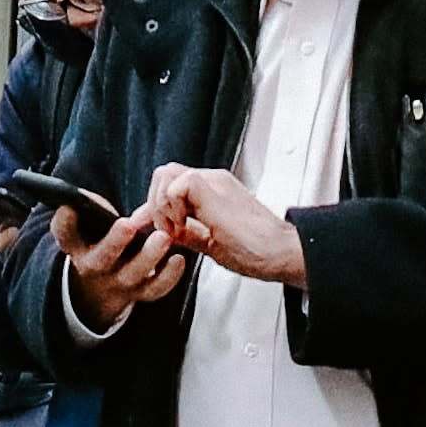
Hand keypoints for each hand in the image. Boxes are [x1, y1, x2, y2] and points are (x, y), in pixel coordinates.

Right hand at [65, 200, 192, 325]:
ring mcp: (118, 281)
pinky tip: (179, 259)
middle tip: (127, 224)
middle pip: (102, 258)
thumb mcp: (84, 224)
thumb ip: (86, 208)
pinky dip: (168, 277)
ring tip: (163, 238)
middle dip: (114, 241)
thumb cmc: (95, 239)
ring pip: (132, 274)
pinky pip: (155, 289)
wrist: (102, 282)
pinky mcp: (140, 291)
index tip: (70, 208)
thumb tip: (84, 197)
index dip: (65, 222)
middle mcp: (94, 266)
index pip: (64, 233)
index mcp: (76, 245)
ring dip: (148, 257)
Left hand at [146, 165, 304, 285]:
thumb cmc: (257, 251)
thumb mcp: (212, 243)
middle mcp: (213, 181)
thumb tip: (166, 232)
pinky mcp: (215, 190)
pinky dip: (172, 207)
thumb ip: (188, 233)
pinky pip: (177, 185)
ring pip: (167, 174)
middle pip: (164, 173)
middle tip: (167, 231)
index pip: (170, 184)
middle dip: (154, 203)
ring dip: (162, 205)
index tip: (144, 226)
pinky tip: (184, 226)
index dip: (151, 206)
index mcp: (214, 191)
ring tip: (176, 230)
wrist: (281, 253)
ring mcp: (215, 183)